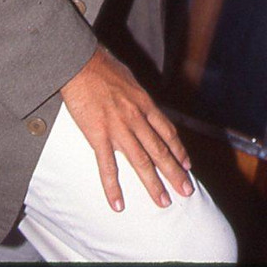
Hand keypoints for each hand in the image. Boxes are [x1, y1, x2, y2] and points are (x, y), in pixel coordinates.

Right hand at [60, 45, 192, 211]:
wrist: (79, 63)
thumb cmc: (102, 66)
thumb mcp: (128, 79)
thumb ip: (136, 97)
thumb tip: (141, 105)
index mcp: (144, 103)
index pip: (167, 132)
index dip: (178, 150)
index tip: (187, 164)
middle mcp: (136, 118)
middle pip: (159, 150)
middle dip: (175, 172)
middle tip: (186, 191)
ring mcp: (118, 128)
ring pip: (140, 161)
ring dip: (153, 184)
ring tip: (164, 202)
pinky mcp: (98, 135)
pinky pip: (107, 166)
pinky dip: (113, 188)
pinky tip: (118, 204)